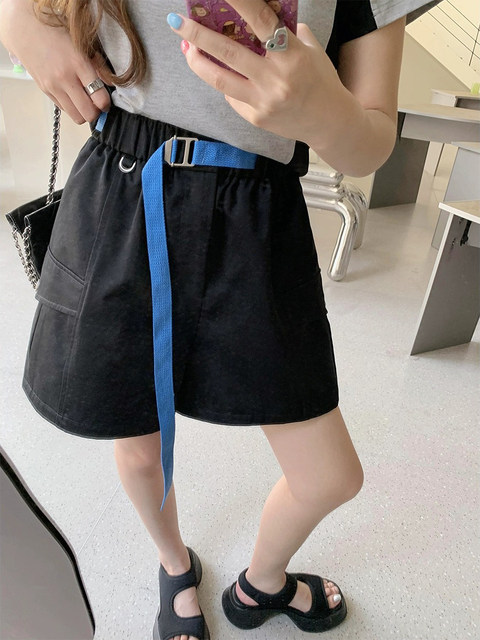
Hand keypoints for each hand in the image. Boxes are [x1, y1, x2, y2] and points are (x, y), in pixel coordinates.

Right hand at [0, 0, 109, 123]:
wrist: (25, 30)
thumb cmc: (56, 33)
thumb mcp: (82, 44)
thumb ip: (99, 65)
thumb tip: (110, 85)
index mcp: (78, 64)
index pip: (99, 98)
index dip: (106, 103)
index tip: (106, 100)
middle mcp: (65, 78)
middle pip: (88, 114)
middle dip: (96, 112)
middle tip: (96, 103)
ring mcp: (53, 86)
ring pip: (76, 117)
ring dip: (84, 112)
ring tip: (85, 100)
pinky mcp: (45, 91)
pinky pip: (65, 109)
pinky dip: (71, 106)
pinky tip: (72, 93)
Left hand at [167, 0, 346, 144]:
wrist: (329, 123)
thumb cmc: (321, 81)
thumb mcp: (311, 50)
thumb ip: (287, 31)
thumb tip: (258, 12)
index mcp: (292, 56)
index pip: (261, 21)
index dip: (239, 2)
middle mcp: (275, 79)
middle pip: (228, 52)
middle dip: (198, 35)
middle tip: (177, 22)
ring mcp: (263, 101)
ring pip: (220, 79)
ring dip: (197, 61)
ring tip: (186, 47)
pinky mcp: (256, 117)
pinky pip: (231, 96)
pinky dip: (223, 81)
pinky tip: (219, 72)